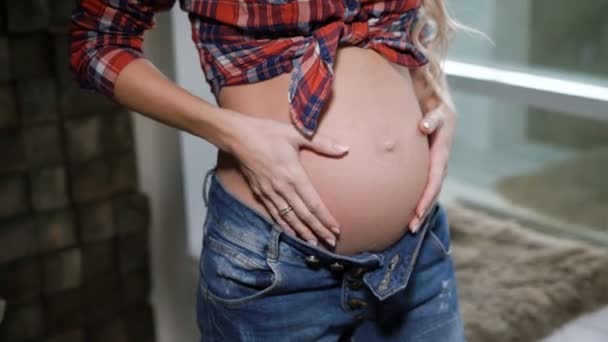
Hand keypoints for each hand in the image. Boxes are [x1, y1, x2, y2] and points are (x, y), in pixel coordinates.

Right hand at [227, 112, 348, 247]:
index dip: (325, 218)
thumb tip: (344, 148)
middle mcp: (282, 188)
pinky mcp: (260, 193)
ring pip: (289, 218)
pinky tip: (291, 233)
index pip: (313, 203)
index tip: (336, 229)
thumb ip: (322, 143)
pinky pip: (274, 214)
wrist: (237, 136)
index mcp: (293, 175)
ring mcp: (269, 193)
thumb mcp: (296, 134)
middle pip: (303, 215)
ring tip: (314, 244)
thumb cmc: (267, 132)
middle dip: (318, 230)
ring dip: (302, 232)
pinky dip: (284, 226)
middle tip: (331, 242)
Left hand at [409, 103, 456, 231]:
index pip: (435, 179)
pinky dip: (417, 197)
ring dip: (421, 208)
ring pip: (429, 190)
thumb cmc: (435, 104)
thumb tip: (424, 127)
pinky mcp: (427, 162)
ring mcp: (434, 163)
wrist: (438, 100)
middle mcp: (440, 160)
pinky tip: (407, 210)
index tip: (417, 212)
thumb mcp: (437, 108)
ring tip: (410, 226)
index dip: (427, 197)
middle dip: (423, 210)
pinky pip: (423, 183)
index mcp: (442, 151)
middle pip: (432, 191)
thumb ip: (432, 118)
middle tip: (412, 228)